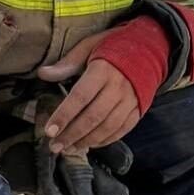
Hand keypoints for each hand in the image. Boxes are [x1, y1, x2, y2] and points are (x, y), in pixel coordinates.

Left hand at [37, 39, 140, 153]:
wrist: (150, 48)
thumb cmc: (113, 46)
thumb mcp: (89, 46)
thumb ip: (67, 63)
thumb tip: (43, 73)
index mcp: (103, 70)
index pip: (80, 97)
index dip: (64, 115)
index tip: (49, 131)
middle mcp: (118, 87)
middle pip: (93, 117)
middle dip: (72, 134)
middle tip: (55, 146)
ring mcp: (131, 100)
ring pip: (107, 127)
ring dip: (86, 141)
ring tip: (68, 148)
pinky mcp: (139, 109)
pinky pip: (121, 130)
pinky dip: (104, 140)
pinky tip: (89, 144)